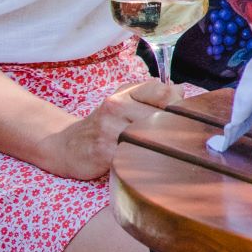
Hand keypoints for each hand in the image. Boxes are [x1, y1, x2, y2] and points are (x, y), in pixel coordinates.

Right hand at [38, 81, 174, 181]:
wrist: (68, 145)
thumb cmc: (105, 124)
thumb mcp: (126, 101)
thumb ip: (154, 94)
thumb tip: (180, 90)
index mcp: (125, 93)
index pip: (163, 93)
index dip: (179, 106)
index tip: (183, 117)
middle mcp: (116, 107)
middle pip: (160, 116)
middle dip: (174, 129)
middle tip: (180, 139)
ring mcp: (109, 129)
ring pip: (149, 135)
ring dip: (163, 145)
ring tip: (167, 150)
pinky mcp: (104, 152)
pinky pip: (135, 154)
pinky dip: (146, 158)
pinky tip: (150, 161)